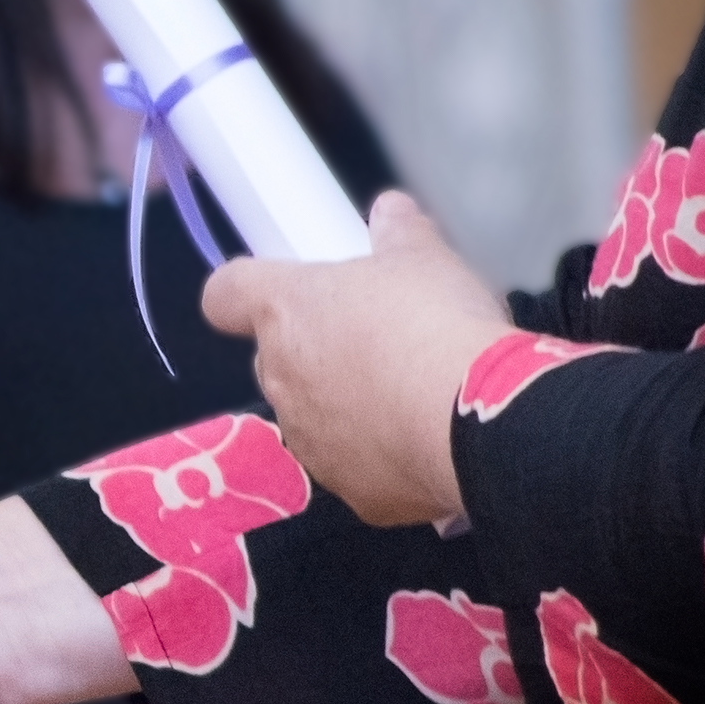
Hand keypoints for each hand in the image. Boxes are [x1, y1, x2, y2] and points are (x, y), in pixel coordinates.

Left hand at [202, 191, 512, 527]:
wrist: (479, 420)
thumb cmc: (436, 324)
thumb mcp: (426, 259)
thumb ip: (400, 233)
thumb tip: (391, 211)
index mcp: (283, 310)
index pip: (224, 295)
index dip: (244, 291)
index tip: (279, 290)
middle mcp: (279, 377)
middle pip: (273, 357)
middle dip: (313, 351)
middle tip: (373, 340)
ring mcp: (308, 440)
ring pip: (310, 416)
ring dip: (343, 406)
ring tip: (407, 393)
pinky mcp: (349, 492)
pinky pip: (355, 466)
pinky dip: (379, 455)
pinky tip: (424, 440)